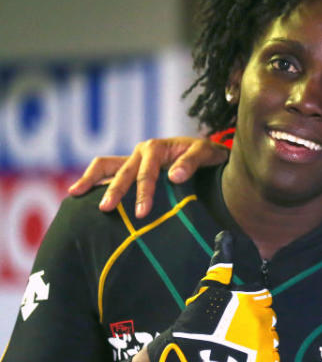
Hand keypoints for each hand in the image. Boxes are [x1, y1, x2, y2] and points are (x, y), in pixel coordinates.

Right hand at [67, 136, 226, 217]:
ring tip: (74, 194)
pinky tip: (80, 194)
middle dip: (114, 191)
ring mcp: (133, 159)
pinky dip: (94, 180)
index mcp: (156, 148)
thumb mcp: (205, 154)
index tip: (141, 212)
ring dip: (91, 179)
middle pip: (122, 172)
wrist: (207, 152)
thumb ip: (191, 163)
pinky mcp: (131, 167)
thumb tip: (174, 176)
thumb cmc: (207, 154)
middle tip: (105, 209)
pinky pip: (108, 171)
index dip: (143, 193)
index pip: (146, 174)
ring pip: (106, 166)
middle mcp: (141, 152)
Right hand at [146, 231, 278, 361]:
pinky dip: (262, 358)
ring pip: (272, 336)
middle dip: (255, 319)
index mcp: (253, 299)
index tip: (235, 310)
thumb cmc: (196, 321)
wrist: (187, 358)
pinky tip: (245, 358)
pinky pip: (272, 359)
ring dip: (260, 338)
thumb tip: (226, 235)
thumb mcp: (208, 289)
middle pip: (268, 315)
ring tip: (238, 344)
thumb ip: (222, 263)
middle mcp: (263, 319)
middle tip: (233, 329)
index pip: (263, 296)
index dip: (250, 301)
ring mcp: (265, 343)